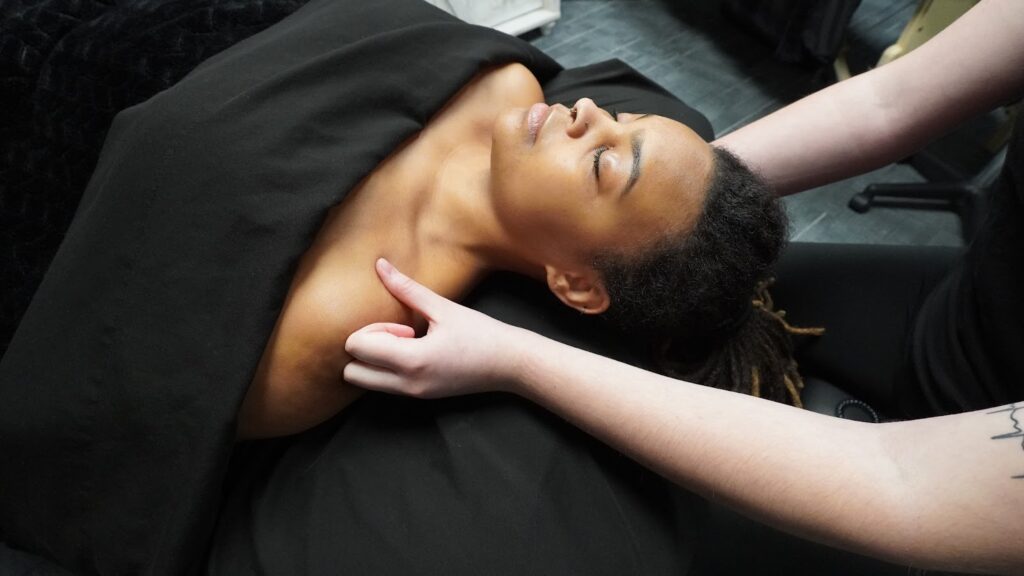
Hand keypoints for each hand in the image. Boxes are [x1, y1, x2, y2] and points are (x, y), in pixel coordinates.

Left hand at [344, 258, 525, 397]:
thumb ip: (406, 288)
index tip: (402, 324)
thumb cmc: (481, 333)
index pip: (356, 349)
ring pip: (366, 382)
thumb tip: (380, 265)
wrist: (510, 364)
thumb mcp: (443, 308)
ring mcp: (413, 394)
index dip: (371, 330)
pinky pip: (385, 386)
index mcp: (411, 360)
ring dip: (376, 361)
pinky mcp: (420, 397)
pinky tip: (415, 354)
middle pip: (351, 373)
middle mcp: (407, 384)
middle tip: (395, 335)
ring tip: (407, 345)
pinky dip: (388, 369)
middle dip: (365, 349)